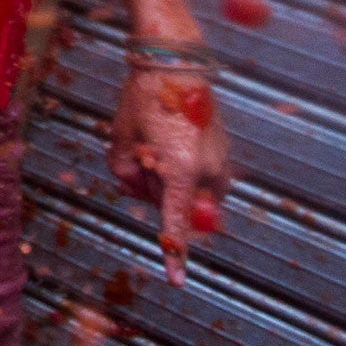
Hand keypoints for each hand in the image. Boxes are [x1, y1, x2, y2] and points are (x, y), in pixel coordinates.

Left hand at [108, 65, 231, 285]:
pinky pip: (203, 180)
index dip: (174, 252)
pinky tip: (170, 143)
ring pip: (192, 195)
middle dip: (156, 193)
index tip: (176, 281)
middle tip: (143, 157)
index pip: (176, 222)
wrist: (175, 65)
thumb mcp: (120, 141)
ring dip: (170, 183)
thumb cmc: (141, 101)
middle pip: (178, 207)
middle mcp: (207, 171)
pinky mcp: (225, 155)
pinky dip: (184, 173)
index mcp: (179, 169)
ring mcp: (221, 163)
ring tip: (157, 145)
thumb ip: (126, 176)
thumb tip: (145, 193)